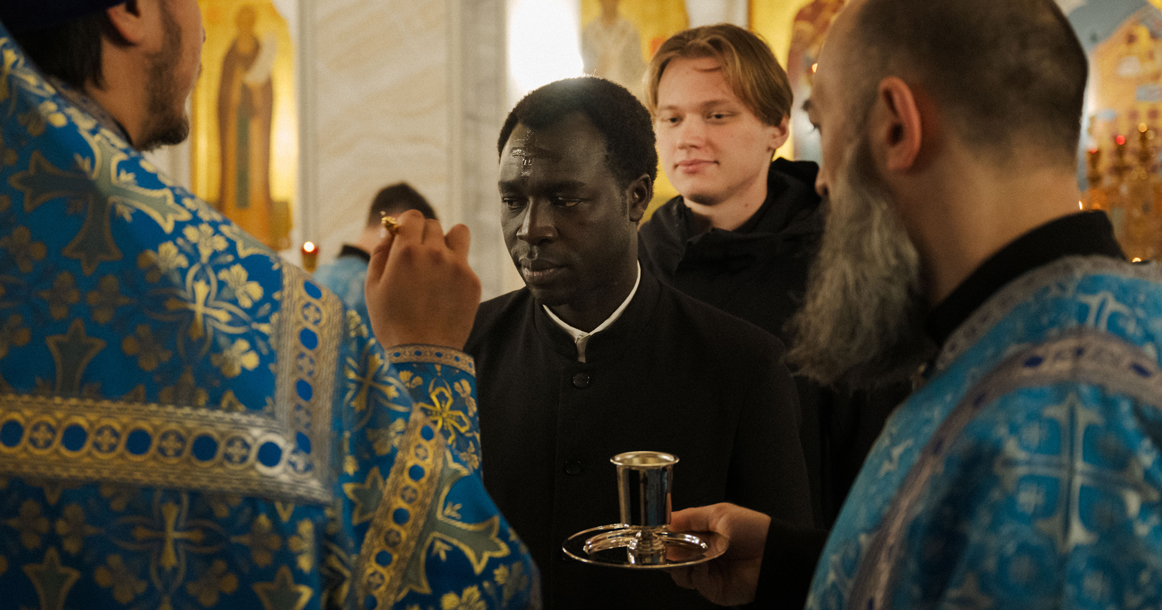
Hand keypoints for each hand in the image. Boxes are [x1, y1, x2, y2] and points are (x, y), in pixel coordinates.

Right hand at [365, 210, 481, 349]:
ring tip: (440, 259)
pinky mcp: (472, 281)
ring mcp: (457, 266)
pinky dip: (456, 268)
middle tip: (418, 255)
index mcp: (406, 251)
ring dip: (448, 240)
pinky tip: (445, 289)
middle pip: (433, 225)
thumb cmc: (391, 322)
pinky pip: (465, 261)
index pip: (413, 216)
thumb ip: (380, 253)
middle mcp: (434, 253)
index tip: (405, 236)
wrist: (423, 354)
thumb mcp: (373, 287)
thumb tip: (388, 231)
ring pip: (458, 232)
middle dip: (424, 235)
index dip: (407, 224)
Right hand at [668, 503, 769, 605]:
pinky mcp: (710, 588)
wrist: (773, 555)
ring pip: (676, 570)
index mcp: (702, 533)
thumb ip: (689, 518)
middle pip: (671, 554)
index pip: (673, 534)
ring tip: (687, 552)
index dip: (662, 534)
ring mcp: (704, 571)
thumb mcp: (719, 513)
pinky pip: (692, 580)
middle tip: (665, 544)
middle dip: (666, 549)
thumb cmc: (754, 530)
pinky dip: (693, 571)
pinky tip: (702, 562)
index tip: (653, 532)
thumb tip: (665, 522)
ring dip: (677, 560)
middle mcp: (701, 553)